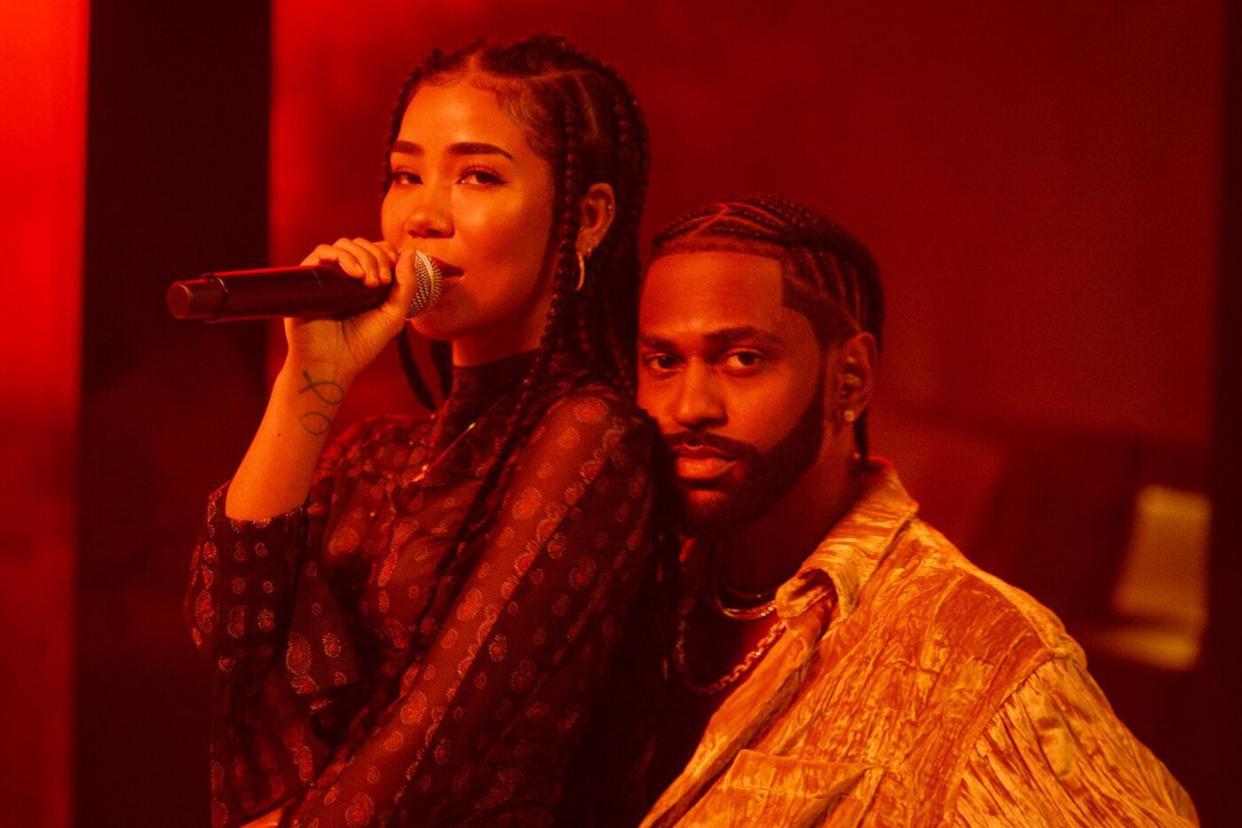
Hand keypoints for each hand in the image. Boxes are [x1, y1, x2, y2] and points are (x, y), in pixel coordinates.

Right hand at [283, 237, 420, 381]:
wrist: (331, 363)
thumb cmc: (362, 344)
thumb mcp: (393, 315)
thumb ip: (406, 285)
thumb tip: (410, 251)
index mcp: (367, 282)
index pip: (379, 251)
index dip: (389, 255)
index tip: (393, 276)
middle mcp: (346, 276)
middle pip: (364, 245)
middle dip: (378, 257)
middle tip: (381, 282)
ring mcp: (328, 275)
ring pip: (345, 244)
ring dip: (363, 257)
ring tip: (369, 282)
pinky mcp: (309, 277)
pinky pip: (323, 251)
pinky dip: (341, 256)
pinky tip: (354, 276)